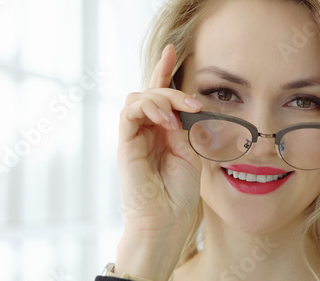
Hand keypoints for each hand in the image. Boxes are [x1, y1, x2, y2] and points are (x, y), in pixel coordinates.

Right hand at [115, 44, 202, 280]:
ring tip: (178, 116)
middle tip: (194, 104)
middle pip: (151, 92)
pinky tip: (166, 122)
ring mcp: (133, 136)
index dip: (164, 72)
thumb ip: (183, 127)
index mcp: (161, 132)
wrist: (167, 219)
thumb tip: (181, 106)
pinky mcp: (125, 143)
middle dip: (172, 88)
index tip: (172, 50)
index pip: (160, 95)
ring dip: (162, 99)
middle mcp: (146, 130)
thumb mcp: (190, 153)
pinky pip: (129, 112)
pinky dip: (149, 109)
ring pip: (139, 98)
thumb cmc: (179, 192)